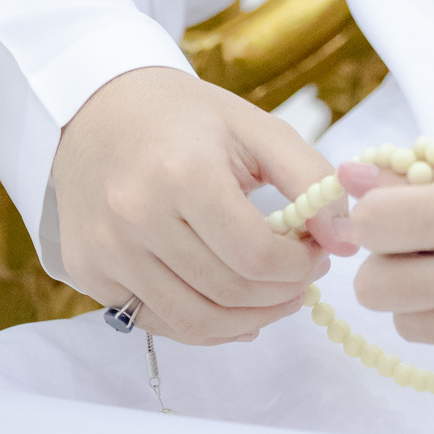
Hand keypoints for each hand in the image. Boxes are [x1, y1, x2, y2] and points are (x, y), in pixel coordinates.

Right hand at [52, 66, 353, 344]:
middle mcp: (135, 217)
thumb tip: (345, 237)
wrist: (100, 108)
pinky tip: (231, 306)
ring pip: (193, 322)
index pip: (255, 255)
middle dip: (282, 293)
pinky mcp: (88, 272)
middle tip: (303, 275)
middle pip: (228, 292)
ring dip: (249, 319)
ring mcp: (105, 250)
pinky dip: (203, 325)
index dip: (301, 266)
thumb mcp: (256, 129)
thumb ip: (309, 179)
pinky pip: (156, 321)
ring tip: (275, 296)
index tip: (318, 253)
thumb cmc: (187, 117)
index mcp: (182, 174)